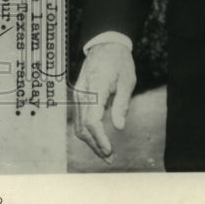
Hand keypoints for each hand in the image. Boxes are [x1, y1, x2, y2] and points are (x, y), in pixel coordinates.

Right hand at [73, 42, 135, 162]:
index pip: (92, 121)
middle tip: (110, 158)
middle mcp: (81, 94)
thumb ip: (122, 103)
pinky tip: (98, 140)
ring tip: (106, 154)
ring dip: (91, 142)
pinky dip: (87, 132)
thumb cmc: (120, 61)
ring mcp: (77, 96)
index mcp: (94, 89)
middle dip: (96, 145)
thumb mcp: (127, 80)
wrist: (106, 45)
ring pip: (78, 126)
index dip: (100, 139)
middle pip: (83, 128)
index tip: (109, 151)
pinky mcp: (78, 97)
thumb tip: (119, 127)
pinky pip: (79, 119)